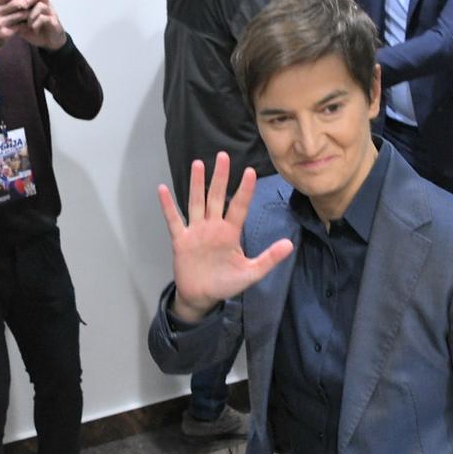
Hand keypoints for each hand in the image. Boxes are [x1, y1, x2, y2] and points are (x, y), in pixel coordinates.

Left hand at [9, 0, 66, 50]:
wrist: (49, 42)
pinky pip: (45, 18)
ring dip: (32, 14)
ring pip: (42, 5)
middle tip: (23, 5)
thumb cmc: (36, 28)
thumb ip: (16, 12)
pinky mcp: (54, 22)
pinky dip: (37, 23)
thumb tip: (4, 6)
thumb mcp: (24, 19)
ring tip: (28, 23)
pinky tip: (33, 28)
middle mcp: (45, 4)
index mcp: (37, 1)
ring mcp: (51, 12)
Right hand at [157, 152, 292, 323]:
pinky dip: (168, 206)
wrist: (202, 297)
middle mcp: (213, 227)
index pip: (239, 207)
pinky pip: (173, 220)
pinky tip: (163, 189)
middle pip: (217, 197)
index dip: (245, 190)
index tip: (250, 172)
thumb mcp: (251, 273)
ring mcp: (196, 231)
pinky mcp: (180, 240)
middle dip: (220, 177)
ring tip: (198, 164)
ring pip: (196, 202)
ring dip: (197, 184)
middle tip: (223, 156)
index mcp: (230, 233)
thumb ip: (268, 259)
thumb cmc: (226, 284)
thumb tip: (289, 245)